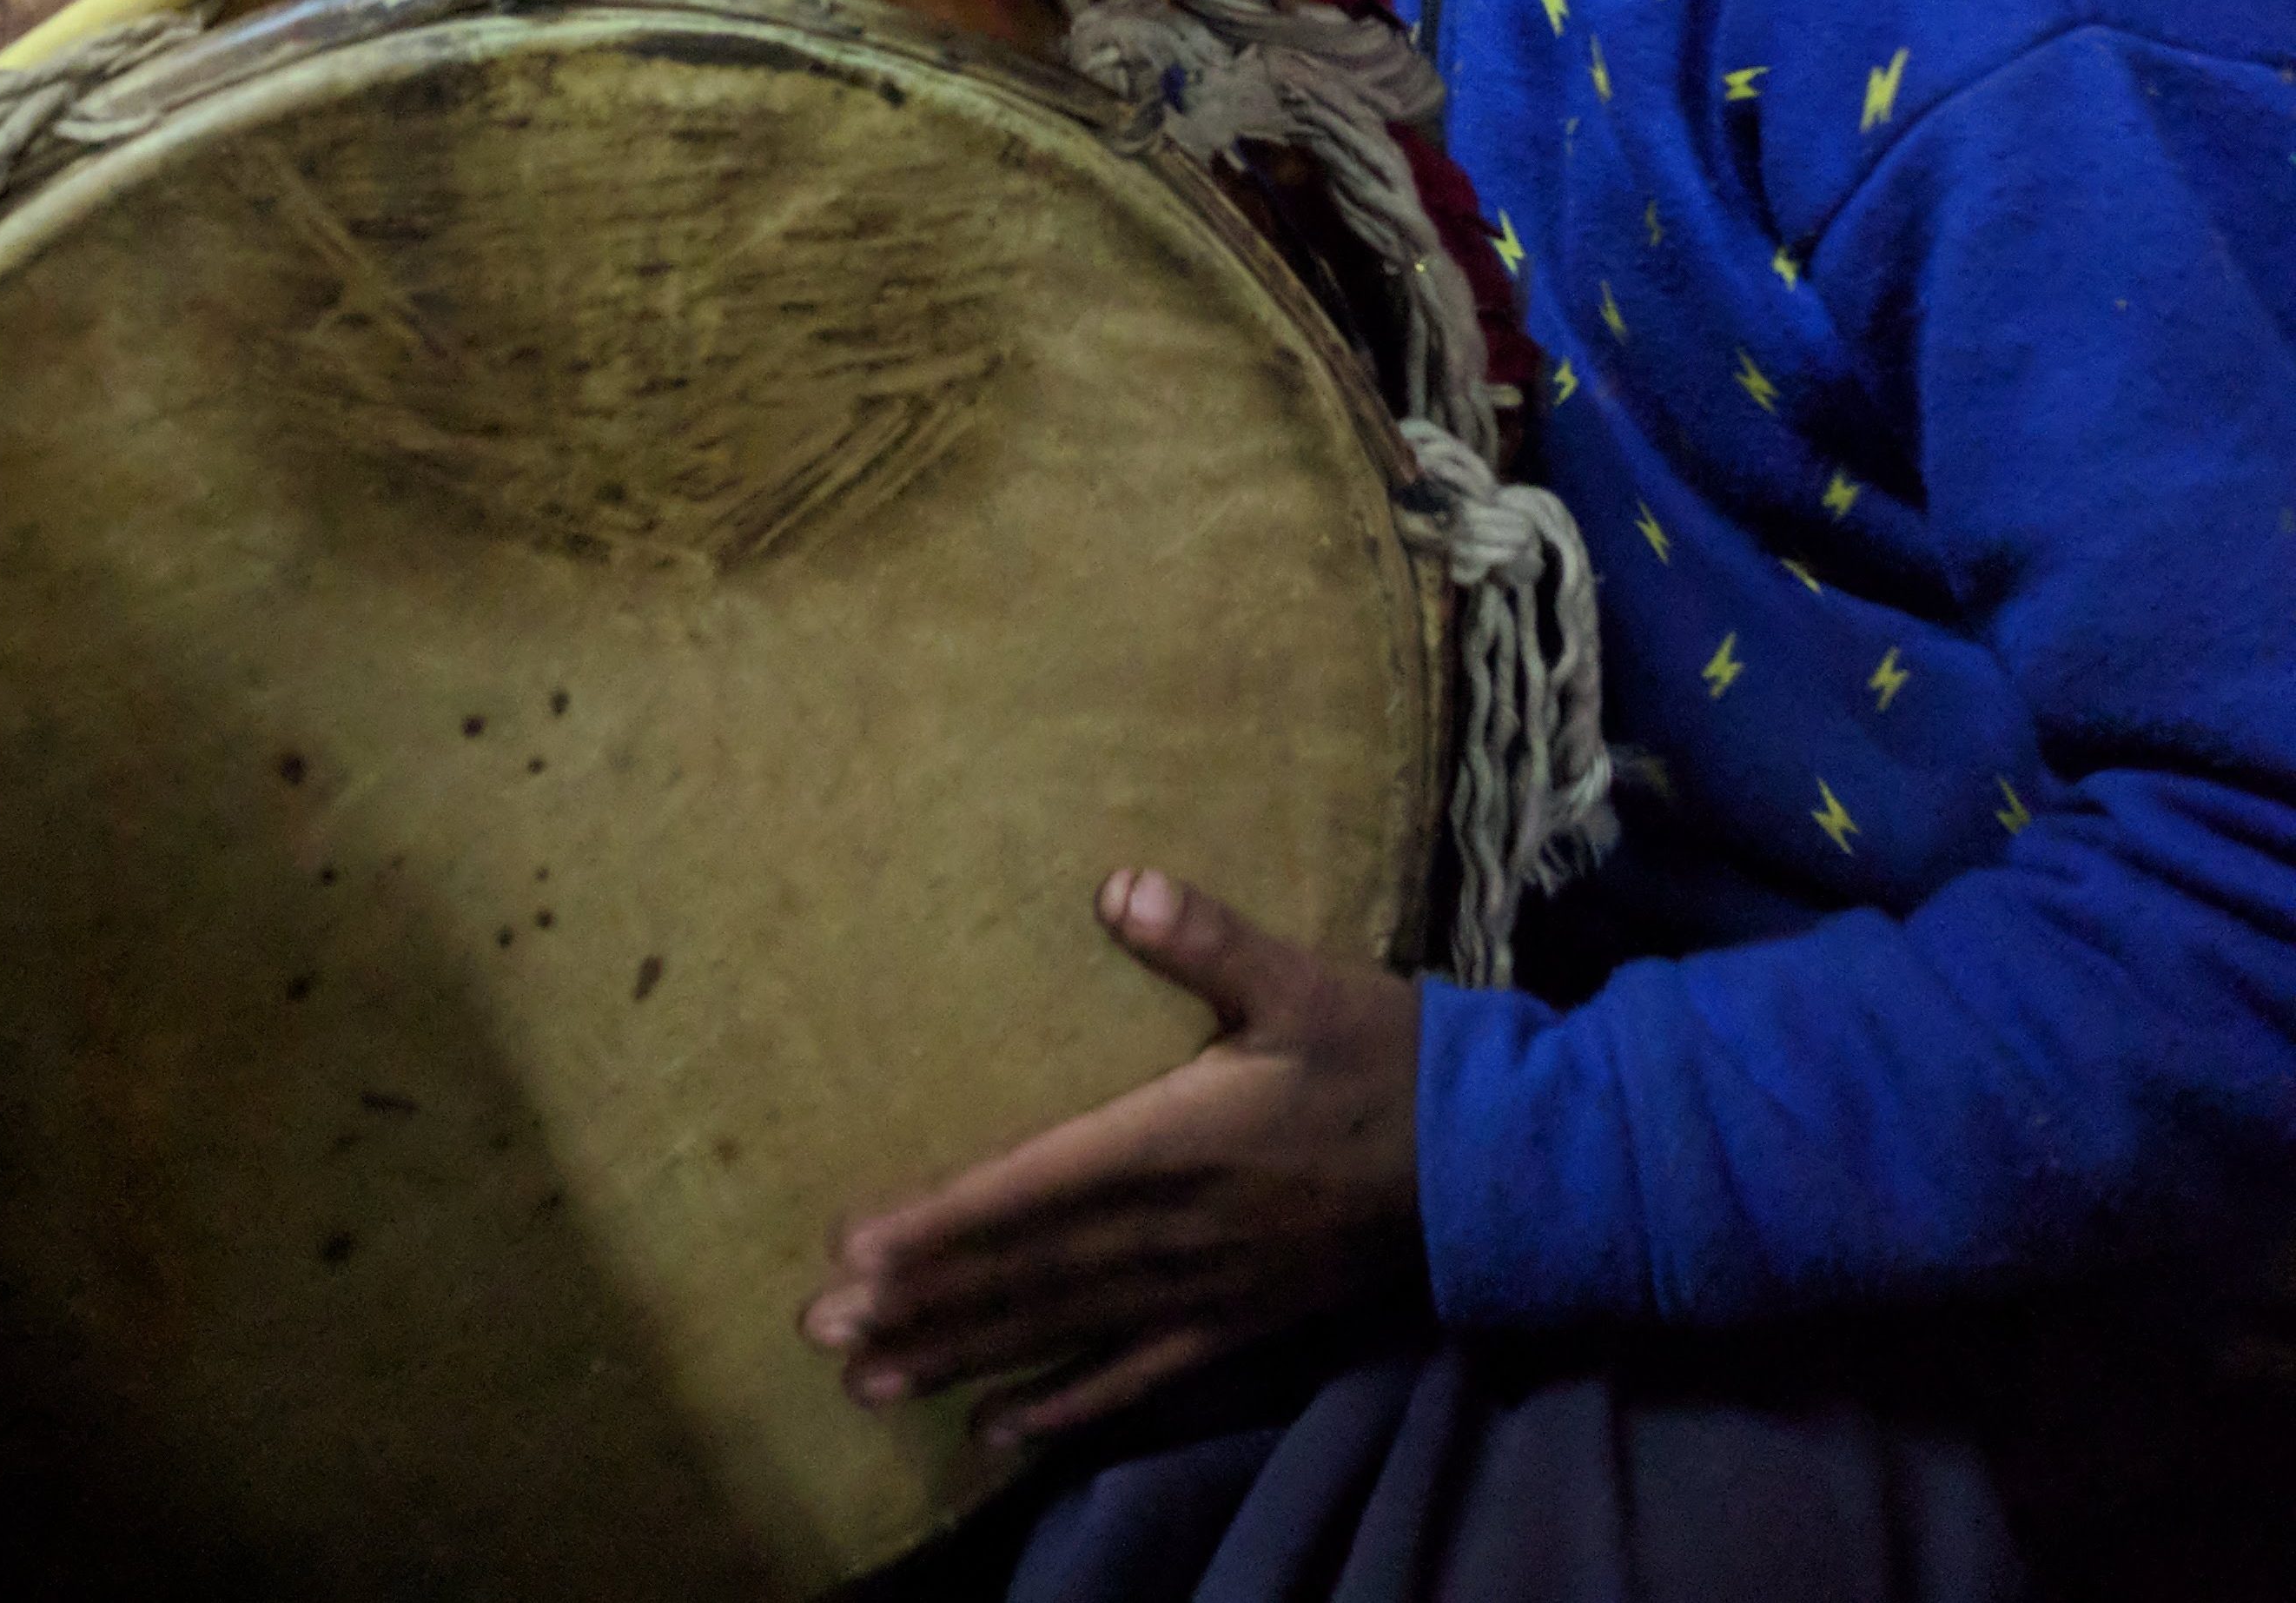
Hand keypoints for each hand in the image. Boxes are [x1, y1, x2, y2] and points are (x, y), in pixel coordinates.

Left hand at [799, 867, 1422, 1448]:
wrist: (1495, 1165)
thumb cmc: (1389, 1059)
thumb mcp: (1302, 982)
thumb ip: (1207, 939)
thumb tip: (1119, 886)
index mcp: (1178, 1144)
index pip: (1035, 1191)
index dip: (944, 1222)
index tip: (858, 1250)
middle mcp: (1175, 1233)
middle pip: (1027, 1277)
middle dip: (922, 1304)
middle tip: (822, 1331)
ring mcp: (1205, 1291)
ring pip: (1062, 1334)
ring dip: (965, 1358)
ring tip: (870, 1383)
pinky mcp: (1240, 1325)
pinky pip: (1138, 1377)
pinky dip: (1066, 1409)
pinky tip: (999, 1433)